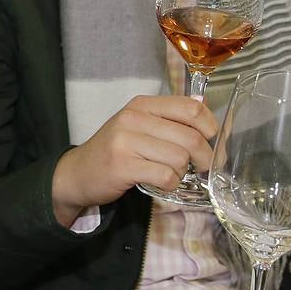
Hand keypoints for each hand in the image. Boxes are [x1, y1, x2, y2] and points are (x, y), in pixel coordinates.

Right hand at [51, 94, 218, 225]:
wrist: (78, 172)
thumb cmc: (115, 150)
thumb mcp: (139, 125)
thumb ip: (169, 118)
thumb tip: (206, 111)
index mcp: (142, 105)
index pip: (192, 109)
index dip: (211, 128)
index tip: (212, 143)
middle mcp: (133, 118)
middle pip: (191, 138)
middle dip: (205, 158)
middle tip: (201, 167)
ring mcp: (125, 141)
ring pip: (180, 159)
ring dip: (182, 173)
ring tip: (169, 174)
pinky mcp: (123, 165)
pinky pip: (165, 176)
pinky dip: (170, 184)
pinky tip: (160, 182)